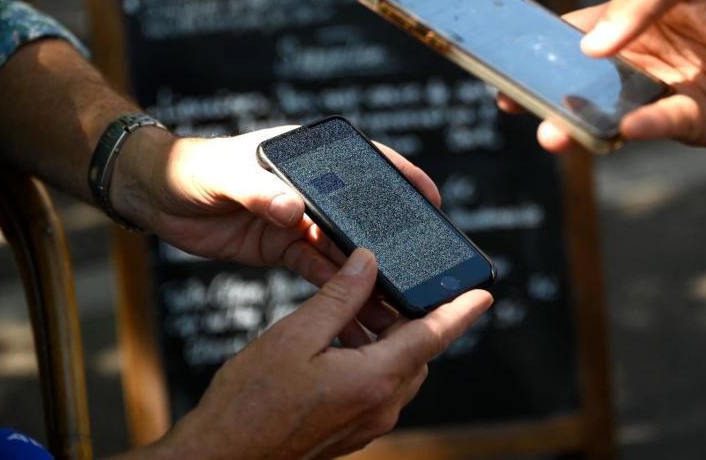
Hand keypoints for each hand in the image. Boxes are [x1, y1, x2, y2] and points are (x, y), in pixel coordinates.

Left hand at [111, 126, 440, 286]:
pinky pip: (321, 271)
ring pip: (345, 249)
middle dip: (391, 238)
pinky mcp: (286, 247)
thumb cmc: (191, 168)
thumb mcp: (224, 173)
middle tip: (421, 264)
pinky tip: (359, 309)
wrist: (156, 197)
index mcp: (307, 156)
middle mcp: (312, 187)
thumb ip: (258, 190)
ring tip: (394, 298)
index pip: (366, 160)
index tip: (431, 199)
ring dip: (368, 274)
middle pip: (362, 213)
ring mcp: (301, 219)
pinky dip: (340, 290)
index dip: (402, 178)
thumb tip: (293, 210)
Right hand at [144, 249, 492, 459]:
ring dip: (386, 339)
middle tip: (387, 287)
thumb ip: (339, 297)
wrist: (222, 457)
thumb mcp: (294, 335)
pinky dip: (371, 360)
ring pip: (397, 370)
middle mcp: (379, 407)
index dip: (461, 313)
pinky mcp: (351, 431)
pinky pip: (379, 388)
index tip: (483, 295)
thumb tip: (368, 264)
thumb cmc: (250, 403)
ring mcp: (367, 424)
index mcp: (373, 380)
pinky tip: (338, 343)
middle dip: (410, 319)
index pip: (433, 337)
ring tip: (354, 311)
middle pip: (416, 352)